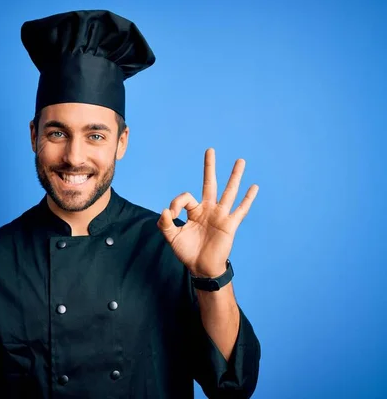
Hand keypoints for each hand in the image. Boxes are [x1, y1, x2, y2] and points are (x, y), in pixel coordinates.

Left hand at [157, 148, 257, 276]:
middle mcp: (208, 209)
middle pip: (210, 183)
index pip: (186, 197)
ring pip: (228, 191)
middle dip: (209, 167)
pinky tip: (254, 187)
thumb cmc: (187, 252)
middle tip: (210, 150)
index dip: (176, 203)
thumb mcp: (172, 237)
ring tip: (240, 161)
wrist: (201, 268)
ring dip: (234, 176)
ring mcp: (220, 215)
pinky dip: (248, 199)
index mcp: (195, 211)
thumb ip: (165, 223)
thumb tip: (165, 211)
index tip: (171, 214)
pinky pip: (240, 210)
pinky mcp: (230, 225)